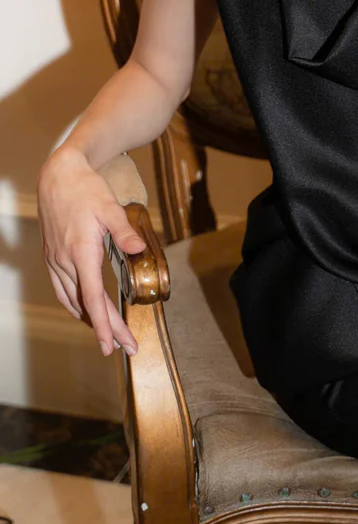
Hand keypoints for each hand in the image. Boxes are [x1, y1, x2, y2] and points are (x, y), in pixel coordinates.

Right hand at [36, 150, 146, 357]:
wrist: (59, 176)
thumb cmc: (86, 190)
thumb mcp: (110, 207)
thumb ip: (124, 231)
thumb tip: (140, 249)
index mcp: (81, 252)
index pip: (93, 298)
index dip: (104, 324)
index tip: (113, 345)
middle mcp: (65, 261)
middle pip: (86, 305)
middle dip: (105, 329)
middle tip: (123, 348)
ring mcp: (55, 261)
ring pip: (71, 300)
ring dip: (90, 320)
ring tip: (109, 335)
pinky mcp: (52, 257)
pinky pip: (63, 290)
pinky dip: (76, 305)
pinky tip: (86, 310)